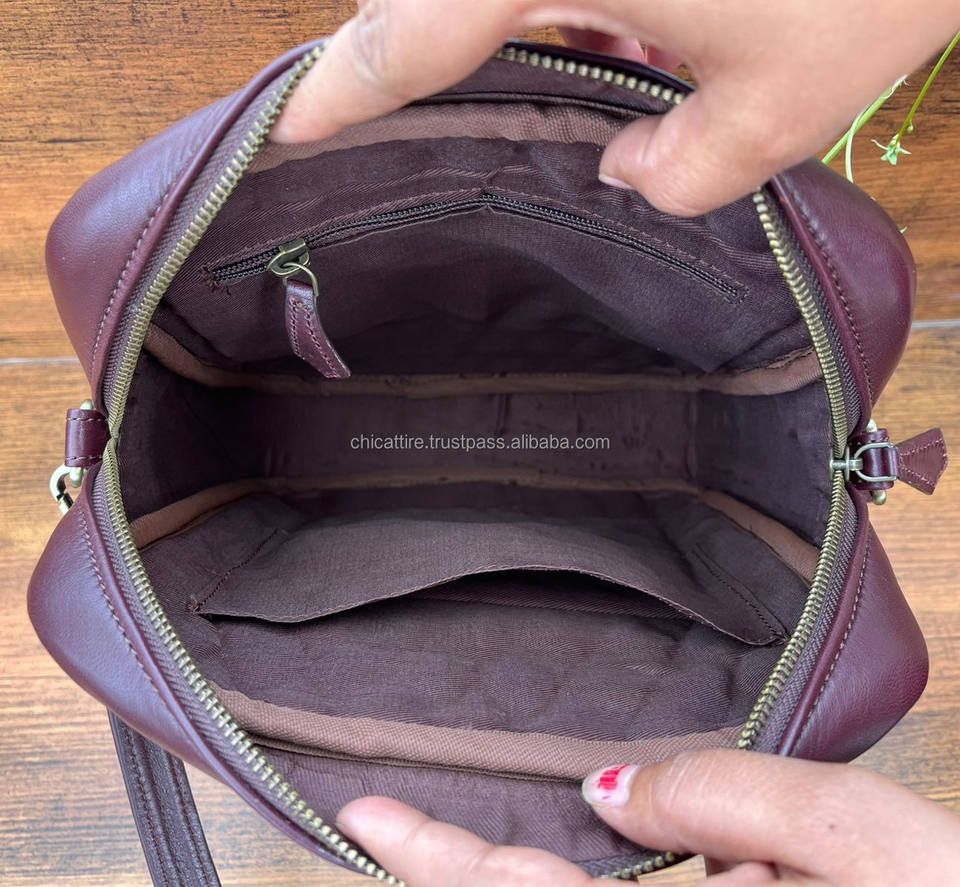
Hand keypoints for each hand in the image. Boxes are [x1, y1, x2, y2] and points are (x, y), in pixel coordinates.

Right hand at [272, 0, 958, 215]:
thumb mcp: (776, 111)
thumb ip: (677, 172)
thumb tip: (627, 171)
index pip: (406, 38)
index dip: (339, 93)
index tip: (284, 131)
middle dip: (398, 50)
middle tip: (381, 118)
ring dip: (477, 19)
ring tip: (491, 86)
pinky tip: (596, 28)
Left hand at [335, 749, 959, 884]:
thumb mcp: (864, 840)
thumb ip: (732, 802)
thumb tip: (608, 790)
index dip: (436, 861)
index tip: (360, 818)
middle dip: (461, 871)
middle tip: (386, 819)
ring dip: (517, 873)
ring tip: (475, 830)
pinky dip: (593, 874)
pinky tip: (609, 848)